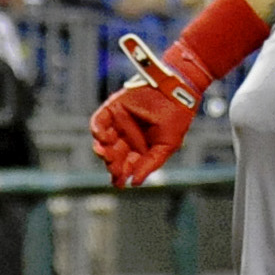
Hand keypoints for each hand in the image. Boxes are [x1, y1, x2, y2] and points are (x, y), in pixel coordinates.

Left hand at [91, 35, 210, 186]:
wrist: (176, 90)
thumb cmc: (176, 117)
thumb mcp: (167, 145)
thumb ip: (151, 163)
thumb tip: (135, 182)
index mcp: (142, 145)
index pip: (128, 163)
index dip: (123, 174)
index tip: (121, 183)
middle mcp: (128, 135)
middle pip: (114, 154)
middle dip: (113, 164)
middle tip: (114, 171)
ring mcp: (119, 122)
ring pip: (104, 141)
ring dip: (102, 150)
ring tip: (106, 155)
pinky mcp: (112, 108)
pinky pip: (98, 122)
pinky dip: (97, 131)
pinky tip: (104, 139)